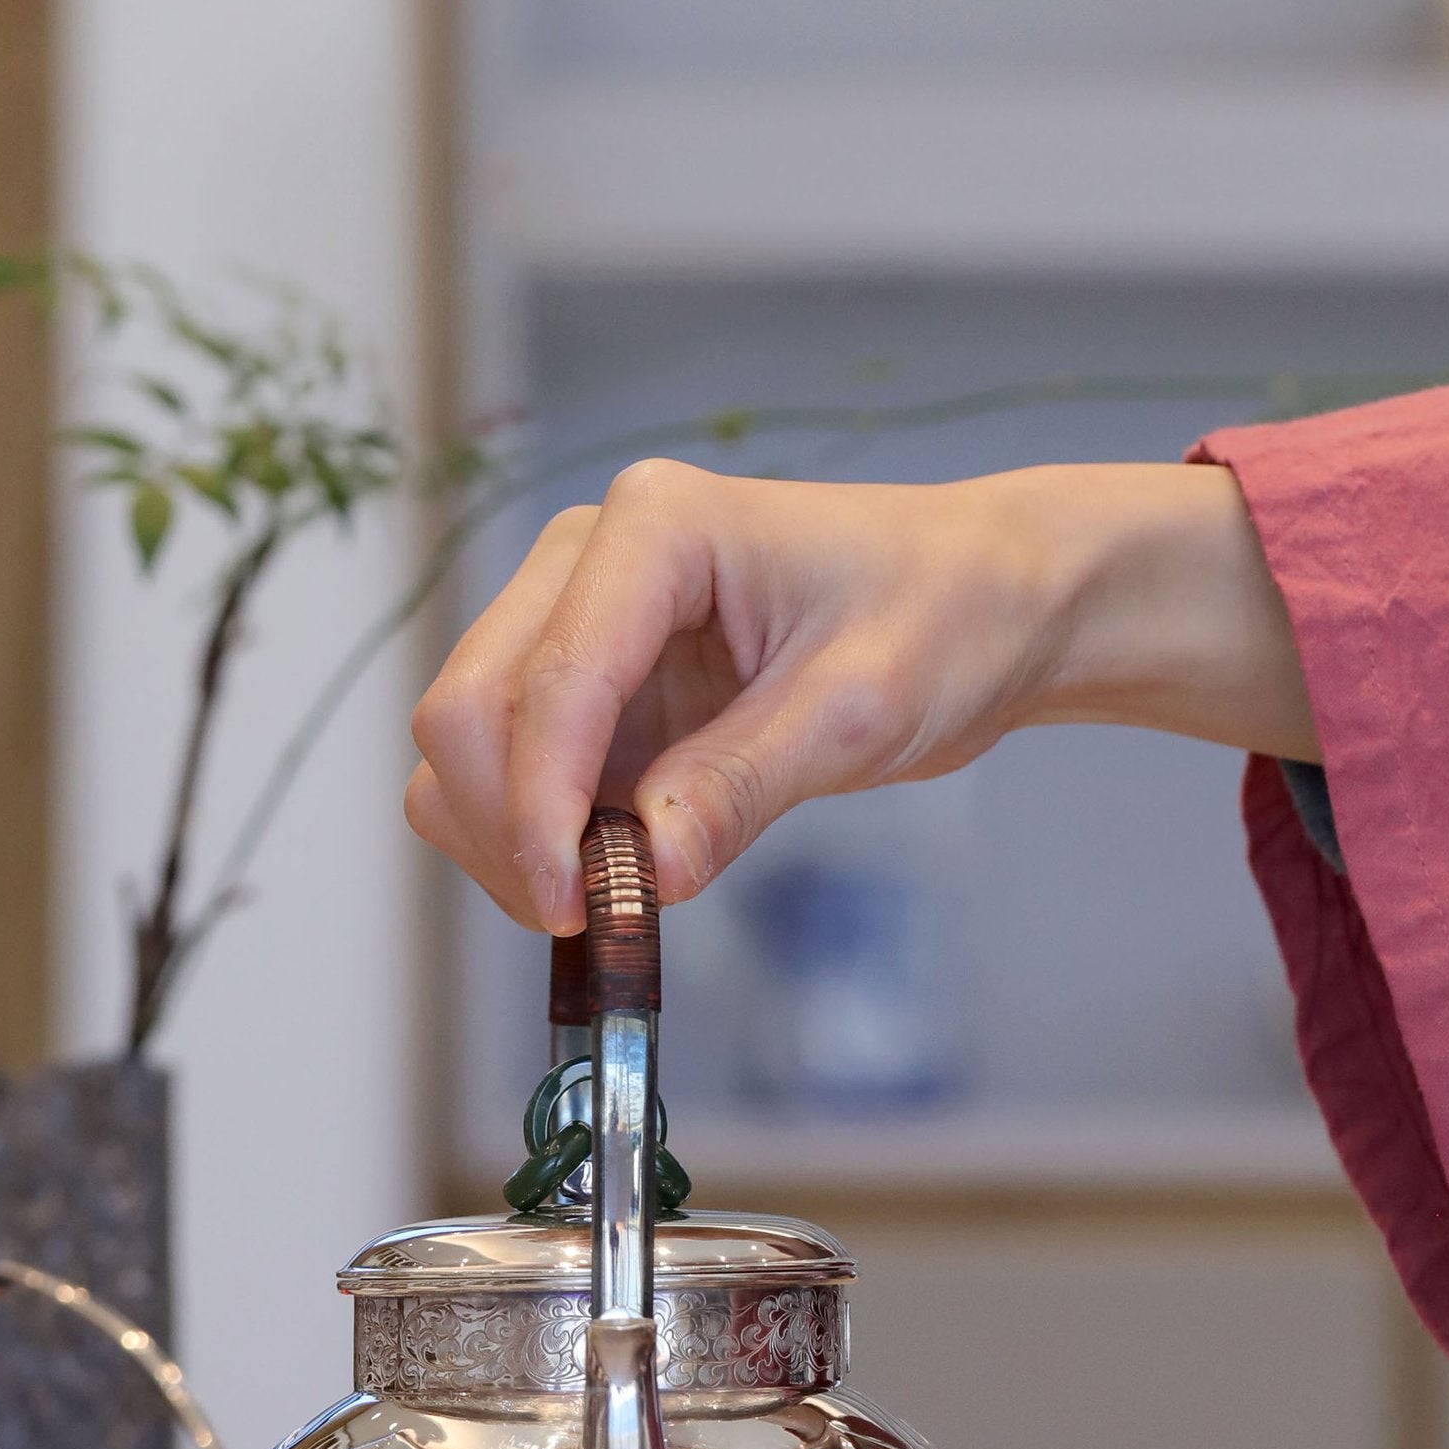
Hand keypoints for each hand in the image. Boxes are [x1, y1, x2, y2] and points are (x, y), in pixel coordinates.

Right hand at [406, 458, 1315, 931]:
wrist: (985, 600)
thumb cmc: (943, 615)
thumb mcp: (861, 707)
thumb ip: (743, 785)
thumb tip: (645, 874)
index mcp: (654, 526)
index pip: (546, 678)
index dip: (537, 806)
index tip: (573, 909)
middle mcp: (587, 557)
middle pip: (465, 705)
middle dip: (508, 829)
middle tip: (592, 921)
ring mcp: (576, 618)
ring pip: (464, 748)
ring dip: (506, 842)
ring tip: (608, 903)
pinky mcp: (589, 683)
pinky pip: (511, 774)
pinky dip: (533, 840)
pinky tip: (611, 876)